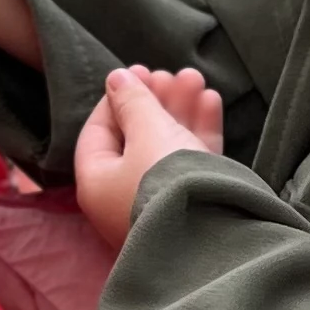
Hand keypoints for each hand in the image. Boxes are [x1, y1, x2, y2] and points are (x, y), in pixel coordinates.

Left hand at [74, 63, 223, 247]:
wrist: (213, 239)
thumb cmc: (168, 182)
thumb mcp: (148, 132)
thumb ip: (133, 102)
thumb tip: (115, 78)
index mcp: (97, 181)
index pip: (98, 130)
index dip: (118, 97)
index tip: (140, 71)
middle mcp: (122, 196)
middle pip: (135, 137)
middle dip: (156, 101)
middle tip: (171, 74)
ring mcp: (157, 202)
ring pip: (166, 147)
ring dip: (180, 110)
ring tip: (196, 78)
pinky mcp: (190, 205)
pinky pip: (190, 163)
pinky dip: (199, 133)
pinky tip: (210, 102)